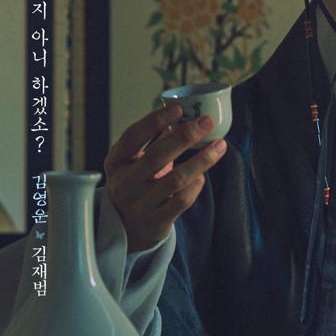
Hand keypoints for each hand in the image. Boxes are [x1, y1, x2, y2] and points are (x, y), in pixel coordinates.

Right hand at [103, 102, 228, 252]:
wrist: (127, 227)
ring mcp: (139, 203)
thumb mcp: (135, 162)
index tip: (177, 108)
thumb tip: (183, 115)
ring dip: (202, 160)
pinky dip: (196, 185)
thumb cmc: (136, 184)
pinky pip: (182, 199)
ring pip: (175, 179)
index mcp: (115, 162)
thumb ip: (155, 141)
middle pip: (157, 156)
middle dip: (185, 137)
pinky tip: (203, 175)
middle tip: (207, 122)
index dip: (154, 121)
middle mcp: (123, 183)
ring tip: (220, 145)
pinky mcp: (156, 220)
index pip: (133, 137)